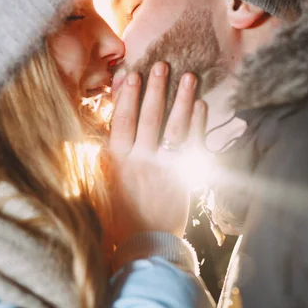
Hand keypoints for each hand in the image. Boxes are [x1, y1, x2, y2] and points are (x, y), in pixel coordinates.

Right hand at [108, 62, 206, 245]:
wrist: (146, 241)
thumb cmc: (122, 211)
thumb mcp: (106, 181)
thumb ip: (108, 153)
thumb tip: (109, 125)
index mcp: (117, 162)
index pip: (121, 122)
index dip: (126, 97)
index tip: (130, 74)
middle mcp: (140, 162)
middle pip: (148, 118)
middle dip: (155, 90)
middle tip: (161, 65)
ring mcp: (164, 169)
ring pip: (174, 128)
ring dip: (181, 100)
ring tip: (188, 77)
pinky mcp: (184, 176)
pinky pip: (193, 145)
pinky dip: (198, 124)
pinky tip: (201, 105)